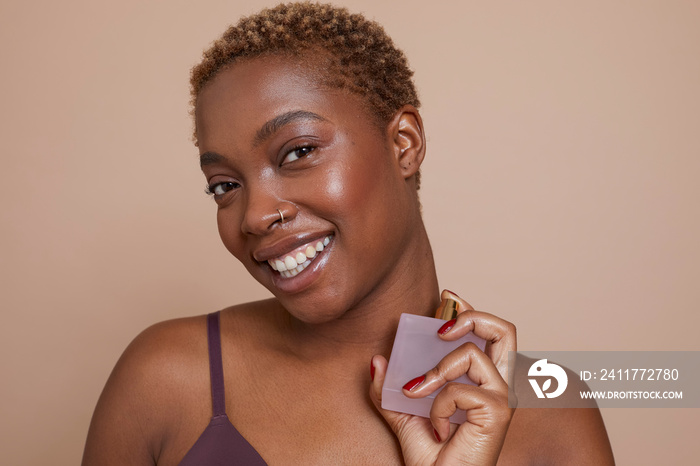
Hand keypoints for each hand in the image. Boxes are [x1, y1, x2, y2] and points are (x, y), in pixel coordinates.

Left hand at [369, 290, 515, 464]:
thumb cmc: (432, 457)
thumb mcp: (402, 416)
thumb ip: (390, 389)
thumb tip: (377, 360)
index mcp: (483, 381)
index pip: (488, 332)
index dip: (469, 309)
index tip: (445, 297)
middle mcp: (498, 385)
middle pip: (505, 329)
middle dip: (471, 315)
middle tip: (440, 329)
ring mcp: (501, 399)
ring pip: (473, 353)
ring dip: (437, 369)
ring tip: (418, 393)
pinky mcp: (498, 413)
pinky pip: (460, 389)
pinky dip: (438, 404)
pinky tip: (436, 426)